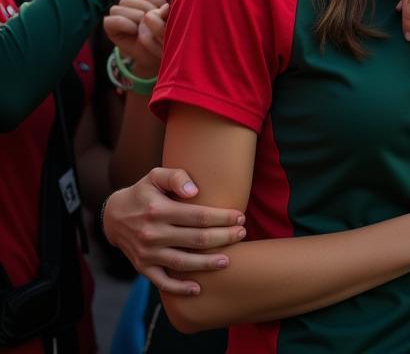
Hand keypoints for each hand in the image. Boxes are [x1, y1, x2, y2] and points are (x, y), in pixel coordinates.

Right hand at [102, 167, 245, 294]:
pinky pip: (162, 282)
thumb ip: (176, 177)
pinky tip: (197, 288)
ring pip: (182, 262)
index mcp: (158, 210)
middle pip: (195, 239)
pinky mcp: (142, 267)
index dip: (222, 217)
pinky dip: (179, 288)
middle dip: (223, 237)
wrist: (112, 216)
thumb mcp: (155, 176)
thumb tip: (195, 191)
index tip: (240, 216)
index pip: (197, 216)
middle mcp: (152, 233)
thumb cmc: (143, 192)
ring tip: (228, 260)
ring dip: (207, 263)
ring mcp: (147, 253)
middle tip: (242, 234)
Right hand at [105, 0, 172, 77]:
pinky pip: (111, 20)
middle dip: (146, 11)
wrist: (156, 55)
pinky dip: (124, 24)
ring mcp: (117, 16)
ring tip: (146, 28)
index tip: (165, 11)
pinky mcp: (110, 28)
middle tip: (156, 22)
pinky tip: (136, 30)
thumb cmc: (163, 34)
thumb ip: (166, 1)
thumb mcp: (168, 16)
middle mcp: (127, 5)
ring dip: (136, 18)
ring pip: (119, 8)